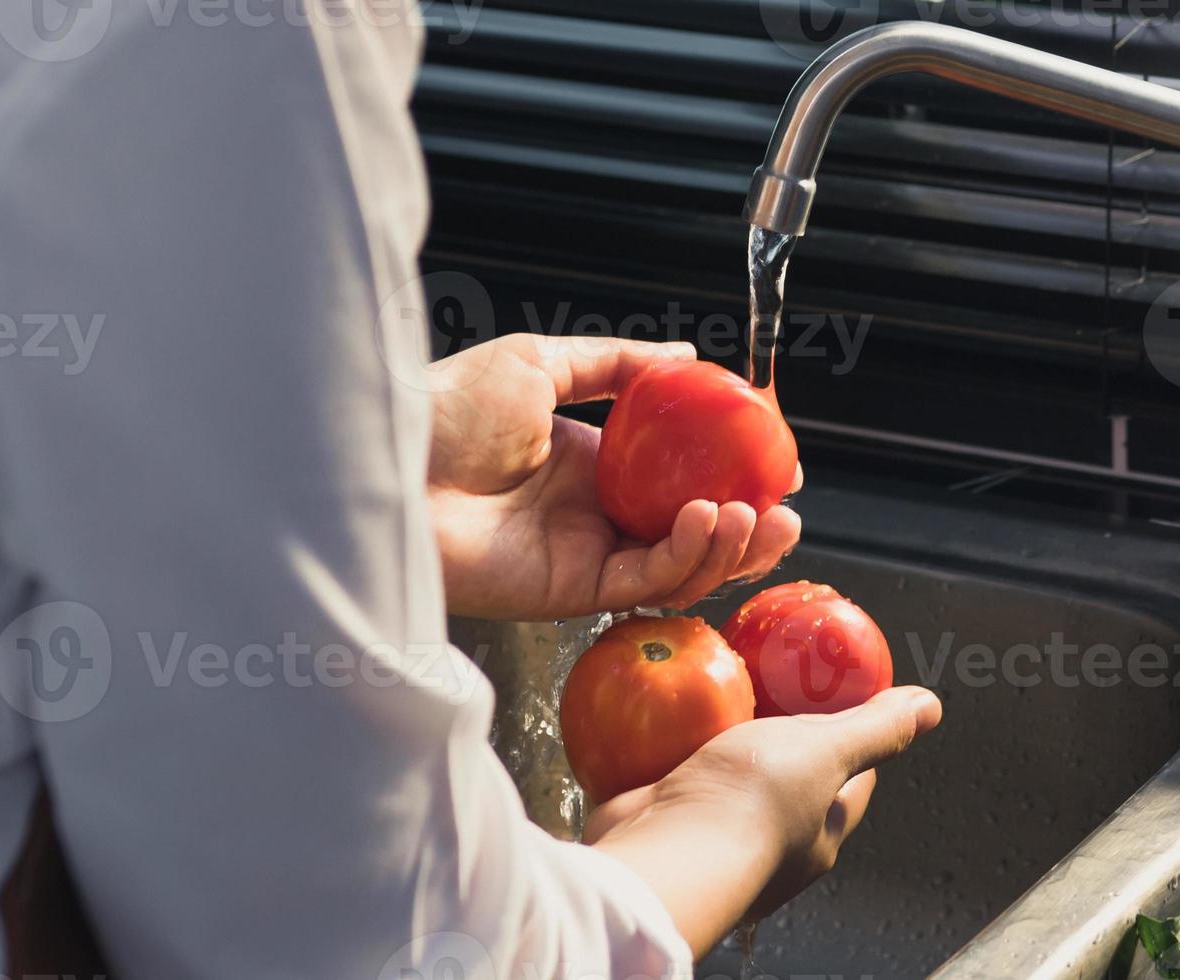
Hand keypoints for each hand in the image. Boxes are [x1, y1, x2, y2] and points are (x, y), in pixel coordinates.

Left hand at [425, 334, 800, 620]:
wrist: (391, 461)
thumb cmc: (445, 409)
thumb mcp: (539, 363)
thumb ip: (616, 364)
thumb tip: (686, 355)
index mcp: (591, 465)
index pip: (679, 479)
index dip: (732, 476)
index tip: (776, 463)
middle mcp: (594, 516)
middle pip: (691, 533)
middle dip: (749, 527)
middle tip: (788, 509)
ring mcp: (585, 556)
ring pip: (680, 566)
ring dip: (729, 546)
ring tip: (758, 516)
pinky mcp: (571, 591)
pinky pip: (646, 580)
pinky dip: (686, 556)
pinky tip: (708, 519)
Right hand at [585, 687, 942, 944]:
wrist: (665, 853)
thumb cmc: (753, 805)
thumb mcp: (827, 751)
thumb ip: (875, 730)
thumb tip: (929, 708)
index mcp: (820, 835)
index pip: (853, 781)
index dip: (855, 739)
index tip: (842, 701)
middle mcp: (772, 845)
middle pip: (788, 778)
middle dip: (780, 738)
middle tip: (768, 688)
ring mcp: (715, 838)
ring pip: (726, 781)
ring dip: (720, 746)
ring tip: (714, 698)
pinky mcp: (666, 826)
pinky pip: (673, 782)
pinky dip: (669, 755)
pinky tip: (663, 724)